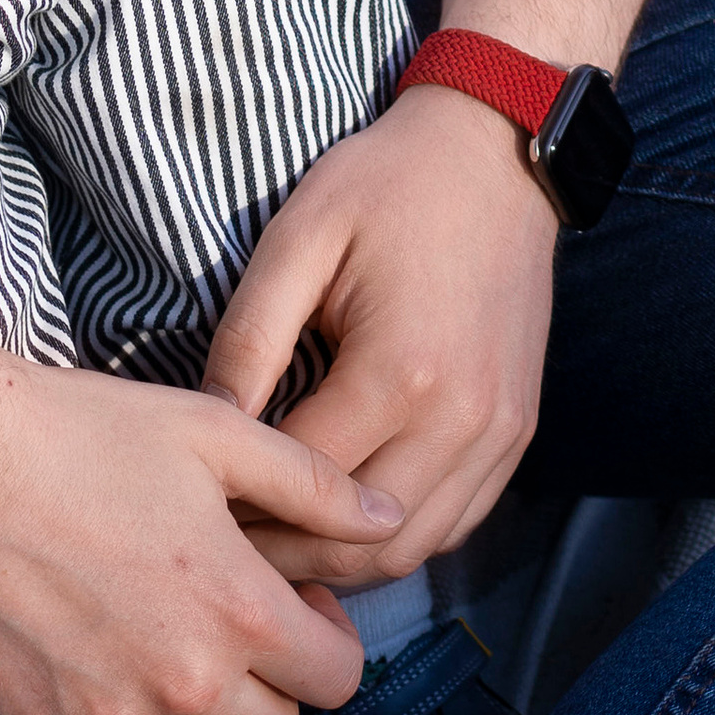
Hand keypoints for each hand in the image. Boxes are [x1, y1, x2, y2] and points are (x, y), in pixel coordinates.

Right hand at [0, 349, 405, 714]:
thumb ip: (314, 486)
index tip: (287, 597)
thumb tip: (390, 517)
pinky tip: (100, 669)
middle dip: (268, 685)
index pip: (337, 681)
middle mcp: (182, 687)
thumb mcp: (214, 434)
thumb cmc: (83, 431)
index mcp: (239, 613)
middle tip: (226, 621)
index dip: (324, 637)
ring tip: (160, 643)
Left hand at [202, 81, 559, 580]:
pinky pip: (455, 522)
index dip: (243, 506)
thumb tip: (207, 422)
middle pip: (360, 540)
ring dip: (344, 561)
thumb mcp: (300, 237)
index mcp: (400, 371)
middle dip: (287, 556)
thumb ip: (249, 336)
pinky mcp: (518, 432)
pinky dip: (398, 536)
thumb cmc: (387, 184)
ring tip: (281, 538)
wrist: (496, 154)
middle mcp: (461, 419)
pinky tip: (348, 517)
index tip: (197, 506)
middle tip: (227, 544)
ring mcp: (499, 433)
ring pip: (412, 549)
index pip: (305, 483)